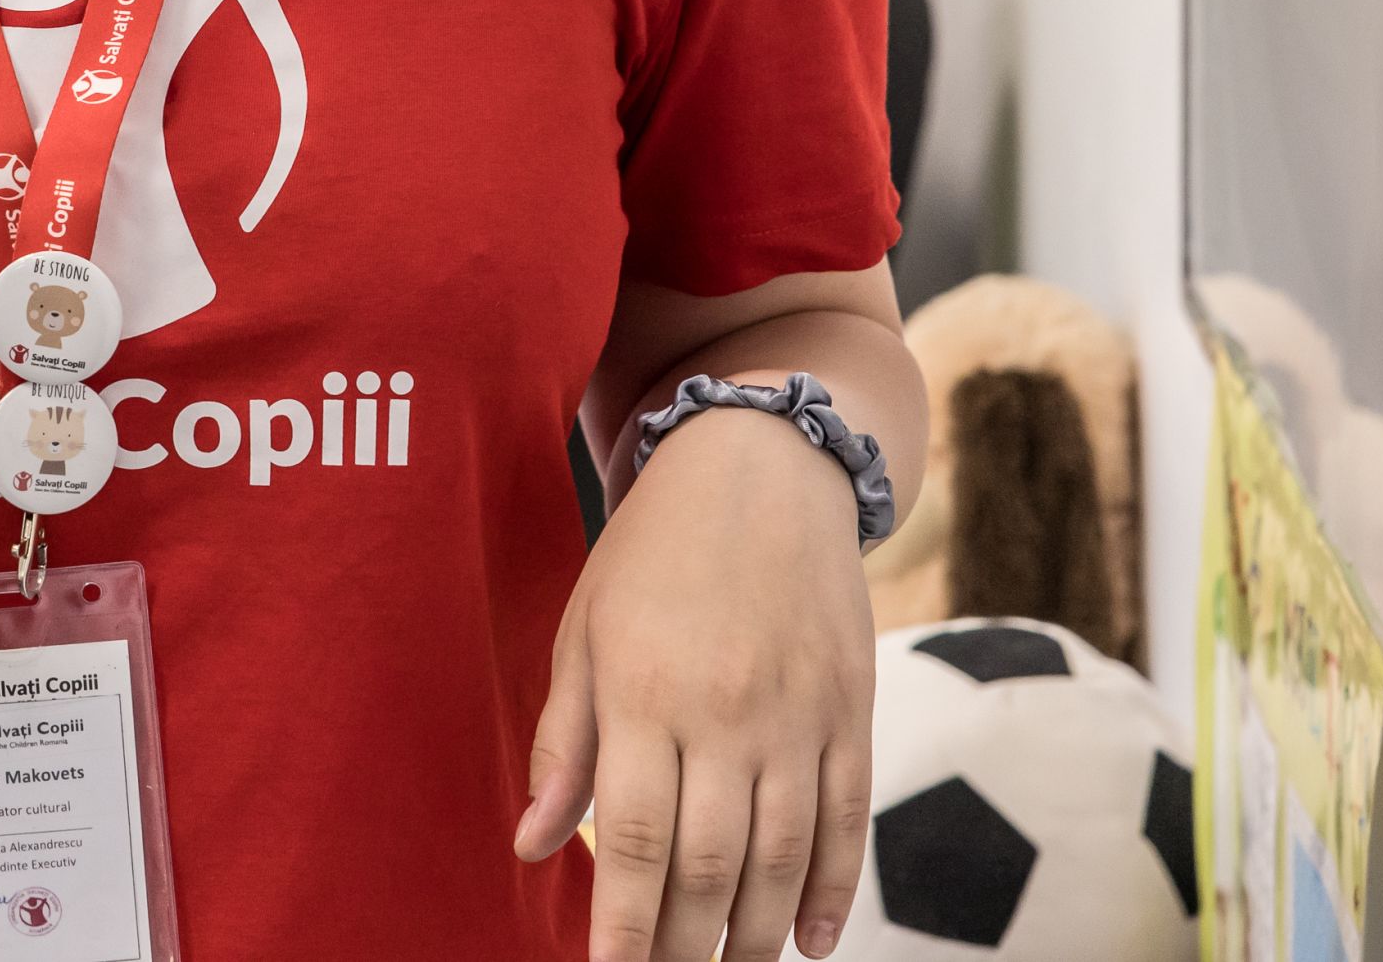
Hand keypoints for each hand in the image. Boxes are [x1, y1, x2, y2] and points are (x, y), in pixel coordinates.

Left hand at [518, 404, 878, 961]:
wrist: (760, 467)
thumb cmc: (652, 554)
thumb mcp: (583, 632)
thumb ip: (564, 744)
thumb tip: (531, 845)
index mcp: (647, 694)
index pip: (635, 841)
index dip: (624, 927)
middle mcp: (727, 713)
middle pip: (711, 865)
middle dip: (687, 948)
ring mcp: (799, 715)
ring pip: (783, 856)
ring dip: (757, 936)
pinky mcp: (851, 709)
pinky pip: (849, 819)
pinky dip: (833, 889)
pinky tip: (810, 942)